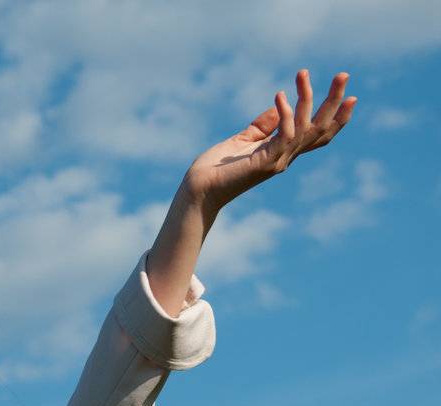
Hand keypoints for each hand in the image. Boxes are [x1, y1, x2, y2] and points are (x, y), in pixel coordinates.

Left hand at [183, 68, 356, 211]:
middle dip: (335, 102)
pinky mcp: (266, 162)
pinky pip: (284, 135)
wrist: (197, 189)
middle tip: (344, 74)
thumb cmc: (215, 168)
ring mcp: (278, 160)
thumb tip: (278, 104)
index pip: (318, 135)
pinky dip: (284, 114)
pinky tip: (280, 96)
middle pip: (321, 129)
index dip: (337, 118)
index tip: (350, 96)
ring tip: (303, 73)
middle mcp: (286, 157)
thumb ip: (262, 126)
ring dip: (307, 98)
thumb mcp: (242, 140)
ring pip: (306, 127)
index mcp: (282, 152)